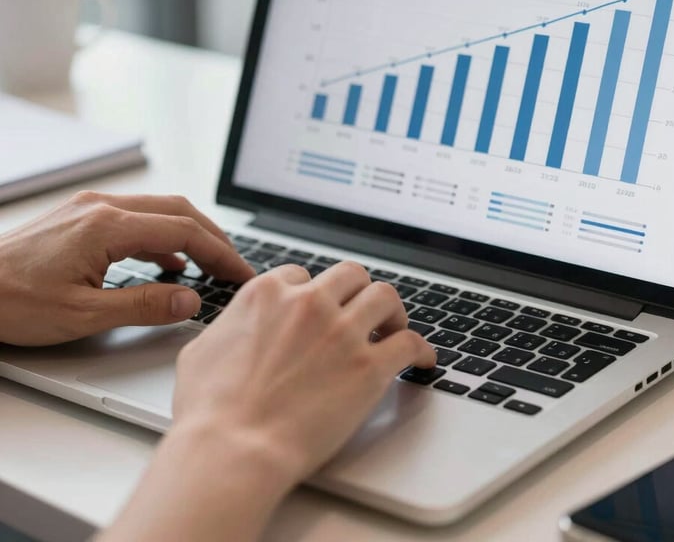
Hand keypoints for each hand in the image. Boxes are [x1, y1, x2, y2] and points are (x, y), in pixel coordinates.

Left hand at [0, 191, 253, 345]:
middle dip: (213, 238)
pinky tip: (168, 261)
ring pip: (159, 210)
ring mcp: (91, 208)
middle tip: (234, 267)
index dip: (220, 252)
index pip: (183, 231)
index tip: (240, 272)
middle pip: (179, 211)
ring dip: (190, 234)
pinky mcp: (82, 217)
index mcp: (107, 226)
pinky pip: (136, 218)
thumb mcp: (82, 315)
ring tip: (210, 264)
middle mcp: (102, 207)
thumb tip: (189, 299)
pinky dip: (162, 236)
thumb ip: (144, 305)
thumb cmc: (10, 302)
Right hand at [102, 262, 434, 541]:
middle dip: (357, 291)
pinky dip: (421, 350)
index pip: (301, 274)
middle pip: (350, 274)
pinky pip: (410, 343)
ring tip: (393, 328)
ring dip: (392, 311)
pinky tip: (422, 361)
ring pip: (384, 295)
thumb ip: (228, 327)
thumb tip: (234, 327)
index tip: (320, 309)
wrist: (233, 450)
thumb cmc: (209, 411)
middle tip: (362, 312)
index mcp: (267, 294)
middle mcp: (308, 303)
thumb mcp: (201, 351)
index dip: (313, 292)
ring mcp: (341, 332)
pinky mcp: (369, 367)